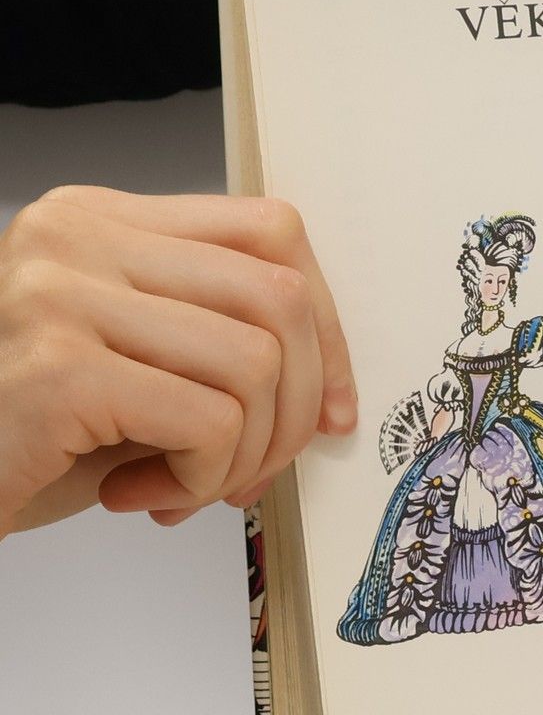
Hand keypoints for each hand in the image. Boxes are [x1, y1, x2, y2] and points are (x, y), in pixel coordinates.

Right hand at [0, 187, 355, 536]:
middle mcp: (74, 237)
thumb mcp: (140, 364)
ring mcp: (59, 294)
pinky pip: (210, 421)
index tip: (330, 406)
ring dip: (244, 454)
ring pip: (256, 363)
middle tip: (253, 470)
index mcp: (102, 219)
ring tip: (186, 487)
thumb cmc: (37, 437)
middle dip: (297, 406)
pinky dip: (201, 479)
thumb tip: (333, 391)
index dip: (326, 326)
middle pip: (280, 296)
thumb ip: (217, 340)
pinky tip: (140, 496)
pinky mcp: (57, 368)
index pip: (271, 231)